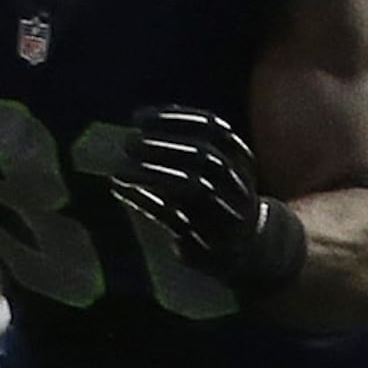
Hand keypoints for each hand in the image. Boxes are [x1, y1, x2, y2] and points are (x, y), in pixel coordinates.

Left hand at [106, 107, 306, 293]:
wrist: (246, 250)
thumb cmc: (215, 199)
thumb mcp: (214, 171)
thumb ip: (184, 148)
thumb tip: (136, 122)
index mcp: (241, 161)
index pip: (214, 128)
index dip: (175, 118)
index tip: (139, 117)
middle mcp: (238, 185)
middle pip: (205, 156)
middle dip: (163, 145)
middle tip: (129, 141)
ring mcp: (226, 214)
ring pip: (193, 186)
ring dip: (152, 173)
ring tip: (120, 167)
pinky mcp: (207, 241)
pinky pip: (173, 217)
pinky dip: (143, 200)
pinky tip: (120, 188)